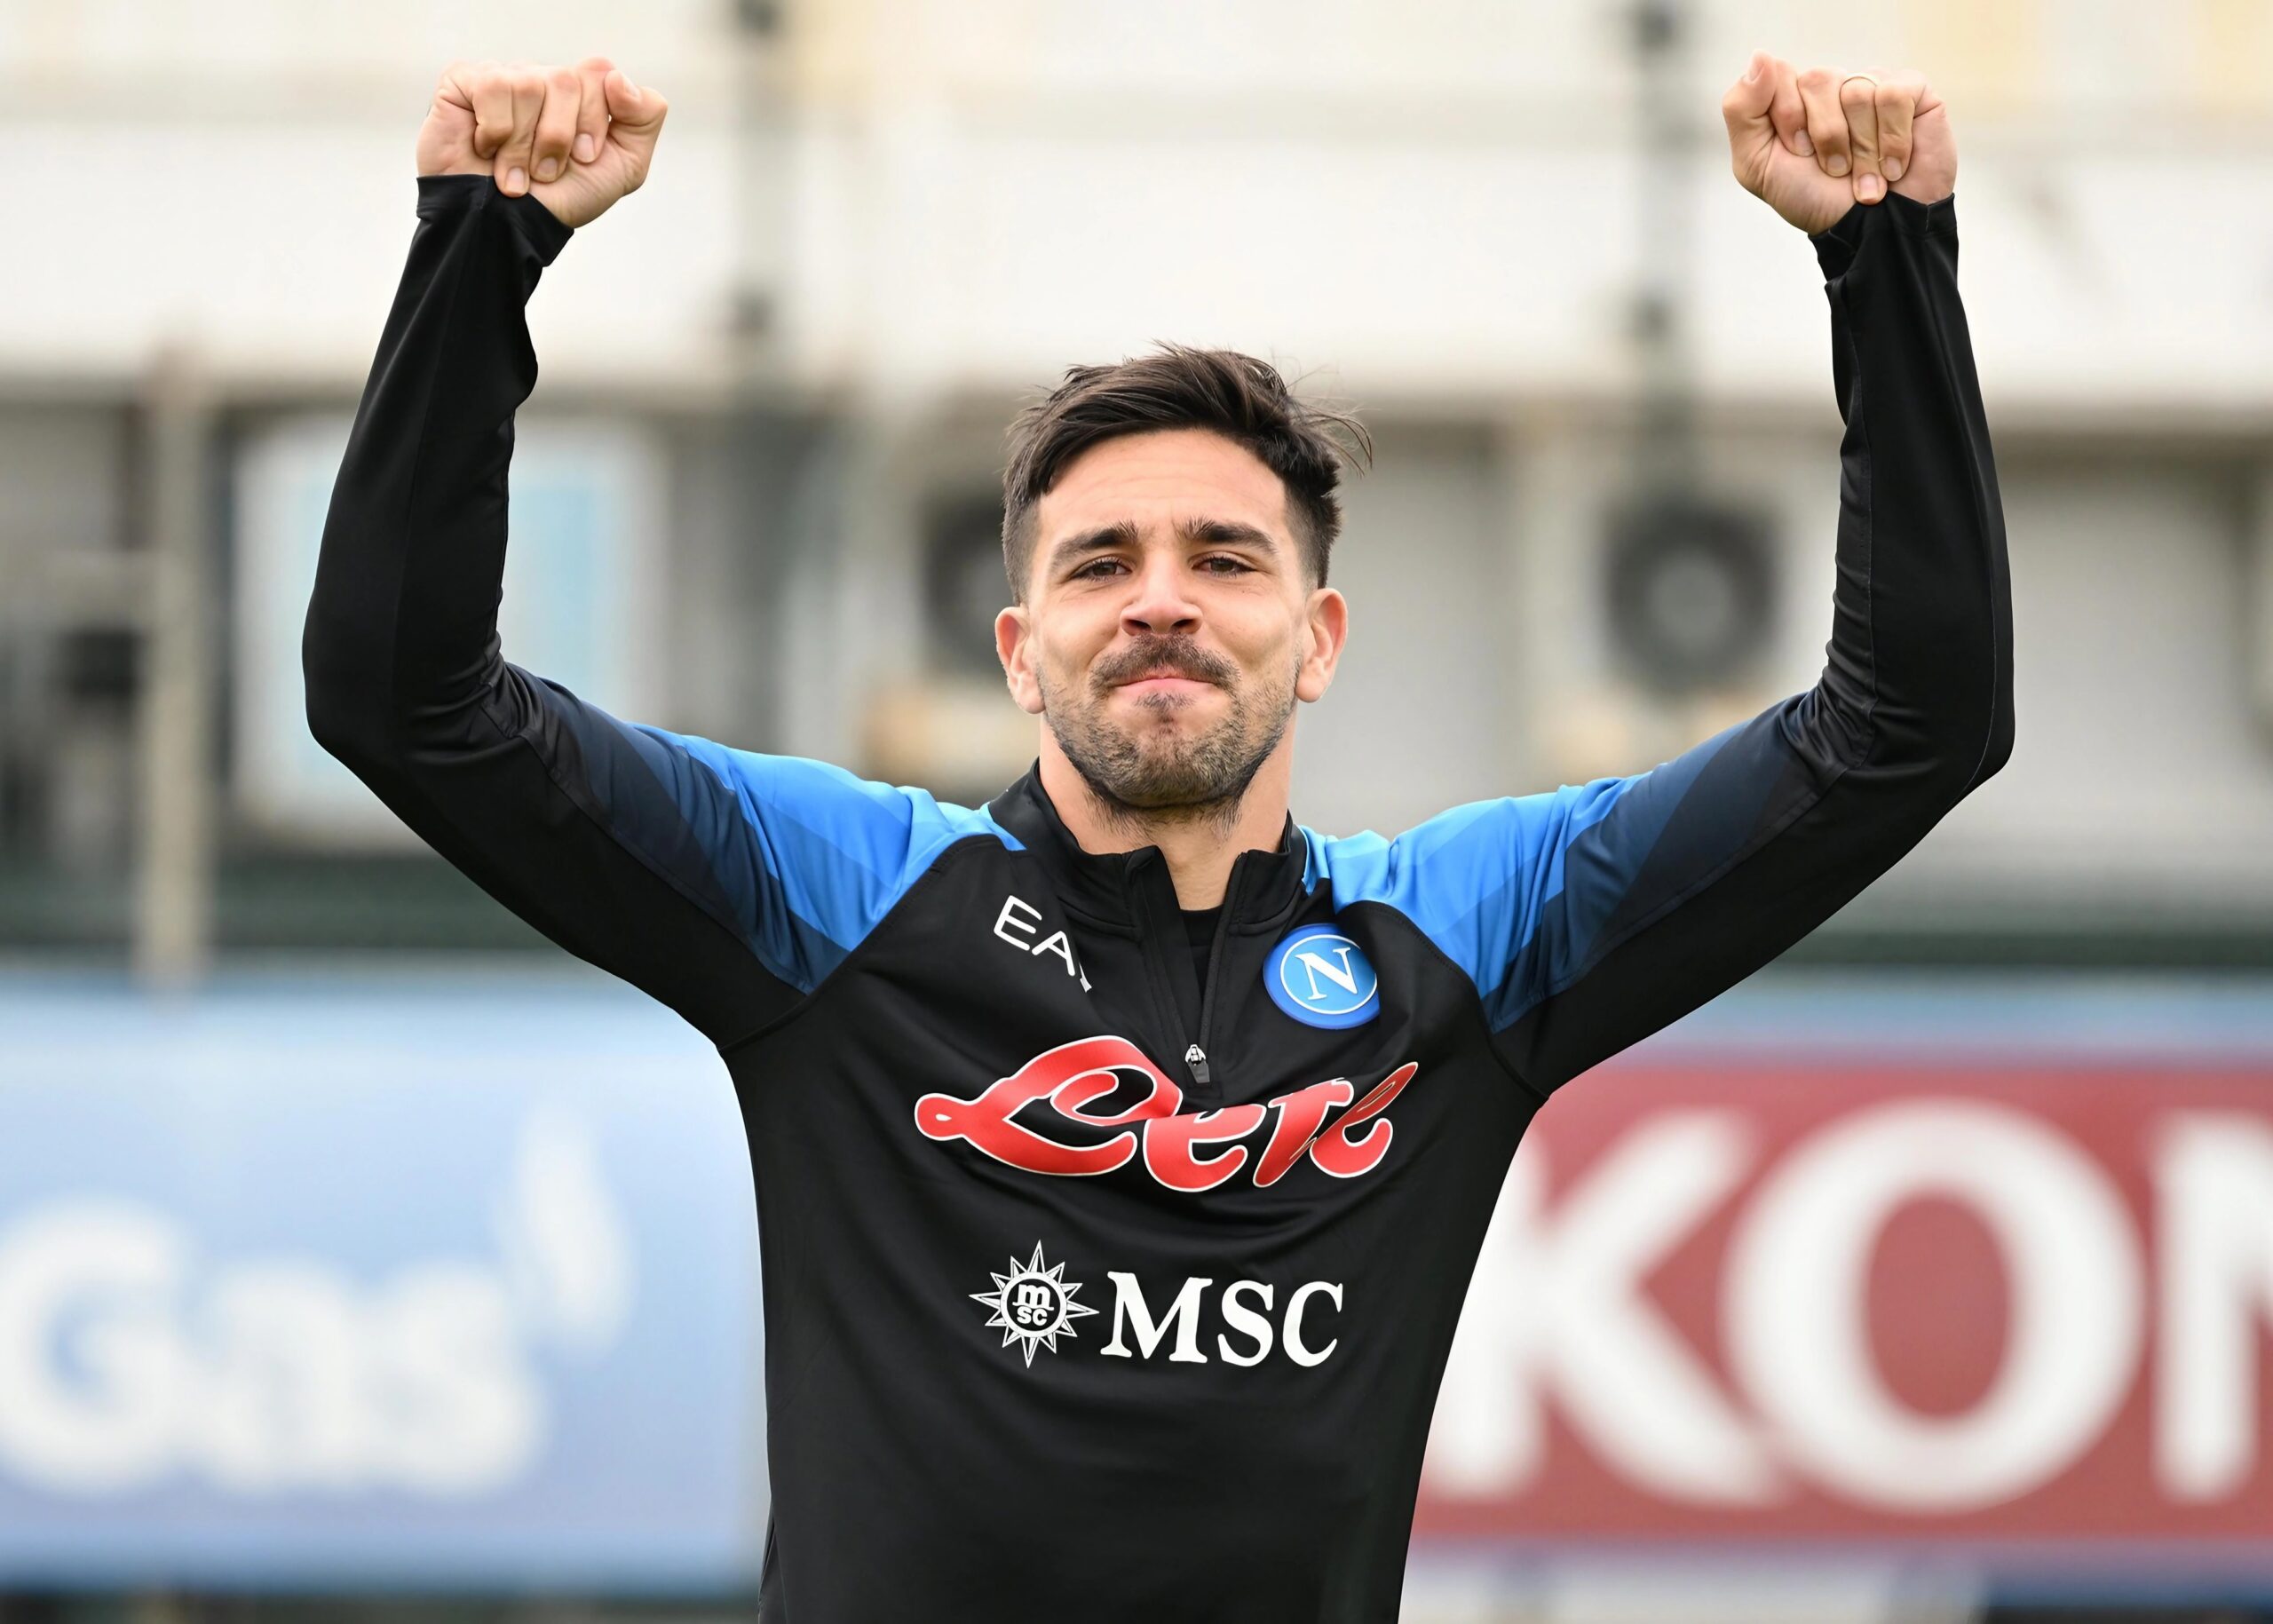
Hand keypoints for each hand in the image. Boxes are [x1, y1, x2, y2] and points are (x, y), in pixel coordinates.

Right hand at [415, 56, 667, 229]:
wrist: (510, 229)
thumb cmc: (562, 199)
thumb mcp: (624, 167)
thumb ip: (644, 117)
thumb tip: (619, 78)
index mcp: (580, 94)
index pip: (600, 73)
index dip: (594, 121)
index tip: (585, 158)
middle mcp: (543, 79)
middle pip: (566, 80)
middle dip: (559, 138)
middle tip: (547, 171)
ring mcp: (504, 77)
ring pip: (529, 85)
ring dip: (525, 144)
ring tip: (515, 172)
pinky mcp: (464, 81)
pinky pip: (492, 86)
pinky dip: (495, 132)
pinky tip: (487, 151)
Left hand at [1723, 51, 1954, 235]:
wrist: (1865, 231)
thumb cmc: (1812, 199)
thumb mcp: (1757, 165)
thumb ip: (1742, 110)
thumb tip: (1761, 56)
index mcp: (1793, 97)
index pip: (1780, 73)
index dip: (1788, 118)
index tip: (1798, 154)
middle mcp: (1833, 85)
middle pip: (1819, 79)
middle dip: (1824, 137)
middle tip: (1833, 169)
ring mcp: (1872, 84)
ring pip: (1857, 91)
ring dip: (1860, 150)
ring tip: (1865, 177)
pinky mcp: (1913, 91)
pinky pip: (1895, 95)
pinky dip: (1891, 140)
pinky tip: (1893, 166)